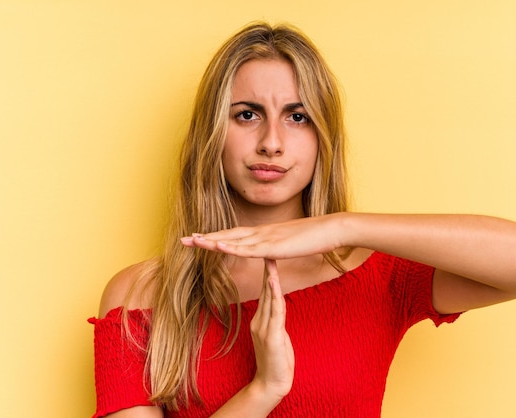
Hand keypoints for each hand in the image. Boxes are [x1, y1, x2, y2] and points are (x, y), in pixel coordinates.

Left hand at [180, 214, 343, 258]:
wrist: (331, 229)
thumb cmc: (314, 237)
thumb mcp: (291, 244)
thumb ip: (278, 247)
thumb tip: (270, 252)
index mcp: (264, 233)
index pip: (235, 235)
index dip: (216, 237)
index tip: (198, 239)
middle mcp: (261, 232)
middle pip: (228, 235)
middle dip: (205, 238)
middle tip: (183, 240)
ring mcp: (266, 238)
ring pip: (233, 240)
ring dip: (211, 241)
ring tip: (192, 242)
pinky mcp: (273, 246)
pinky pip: (248, 248)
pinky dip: (231, 247)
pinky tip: (217, 247)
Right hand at [249, 259, 294, 401]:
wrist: (272, 383)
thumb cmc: (276, 361)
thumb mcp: (277, 336)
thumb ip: (276, 320)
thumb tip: (278, 305)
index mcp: (260, 321)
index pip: (265, 293)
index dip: (268, 275)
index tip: (269, 257)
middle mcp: (259, 322)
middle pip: (265, 292)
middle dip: (267, 271)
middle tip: (268, 249)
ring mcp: (264, 329)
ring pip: (269, 299)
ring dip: (270, 279)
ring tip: (271, 262)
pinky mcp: (271, 336)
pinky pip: (274, 312)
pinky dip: (275, 296)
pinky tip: (274, 284)